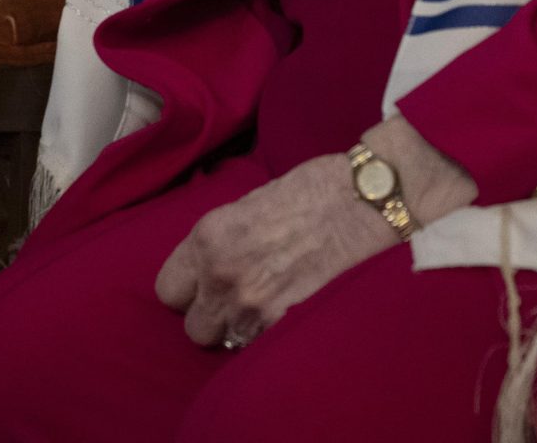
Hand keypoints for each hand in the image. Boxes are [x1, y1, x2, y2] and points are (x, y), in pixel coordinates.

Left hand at [154, 116, 479, 348]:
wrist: (368, 199)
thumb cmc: (315, 190)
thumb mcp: (250, 204)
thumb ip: (223, 240)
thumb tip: (214, 263)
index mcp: (209, 238)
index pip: (168, 290)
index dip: (188, 290)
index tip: (204, 286)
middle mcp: (223, 276)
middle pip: (194, 328)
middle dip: (213, 317)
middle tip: (237, 300)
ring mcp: (255, 306)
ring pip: (227, 343)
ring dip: (241, 330)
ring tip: (266, 306)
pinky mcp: (287, 324)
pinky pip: (260, 346)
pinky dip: (269, 336)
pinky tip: (288, 312)